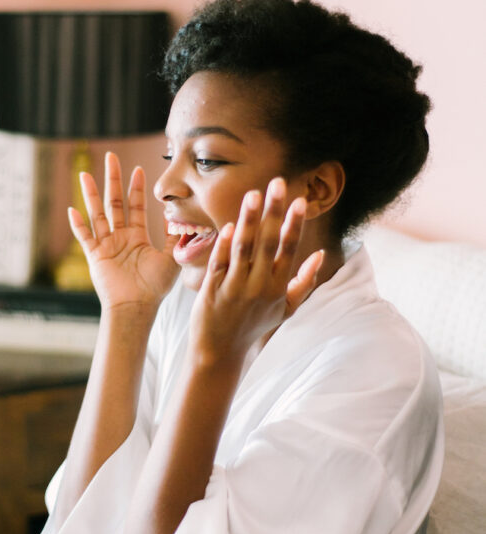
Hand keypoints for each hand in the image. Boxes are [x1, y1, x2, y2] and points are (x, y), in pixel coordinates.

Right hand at [68, 151, 178, 312]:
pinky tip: (72, 210)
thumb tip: (178, 217)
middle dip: (113, 179)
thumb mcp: (171, 259)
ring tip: (85, 173)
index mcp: (137, 237)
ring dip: (91, 194)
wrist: (137, 307)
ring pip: (96, 213)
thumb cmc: (154, 288)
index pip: (136, 207)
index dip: (137, 188)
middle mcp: (120, 237)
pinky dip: (78, 225)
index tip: (138, 169)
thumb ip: (174, 238)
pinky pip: (84, 237)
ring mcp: (106, 245)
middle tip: (111, 157)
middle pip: (114, 202)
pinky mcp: (95, 256)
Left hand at [189, 178, 323, 364]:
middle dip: (274, 212)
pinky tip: (227, 226)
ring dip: (248, 220)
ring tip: (252, 194)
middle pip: (268, 242)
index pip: (288, 249)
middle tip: (277, 183)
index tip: (301, 200)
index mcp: (277, 287)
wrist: (220, 350)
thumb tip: (321, 254)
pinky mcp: (212, 291)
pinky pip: (219, 264)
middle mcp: (259, 286)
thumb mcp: (285, 308)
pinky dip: (223, 245)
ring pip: (243, 248)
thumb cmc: (254, 326)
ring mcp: (235, 288)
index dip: (294, 224)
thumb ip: (304, 281)